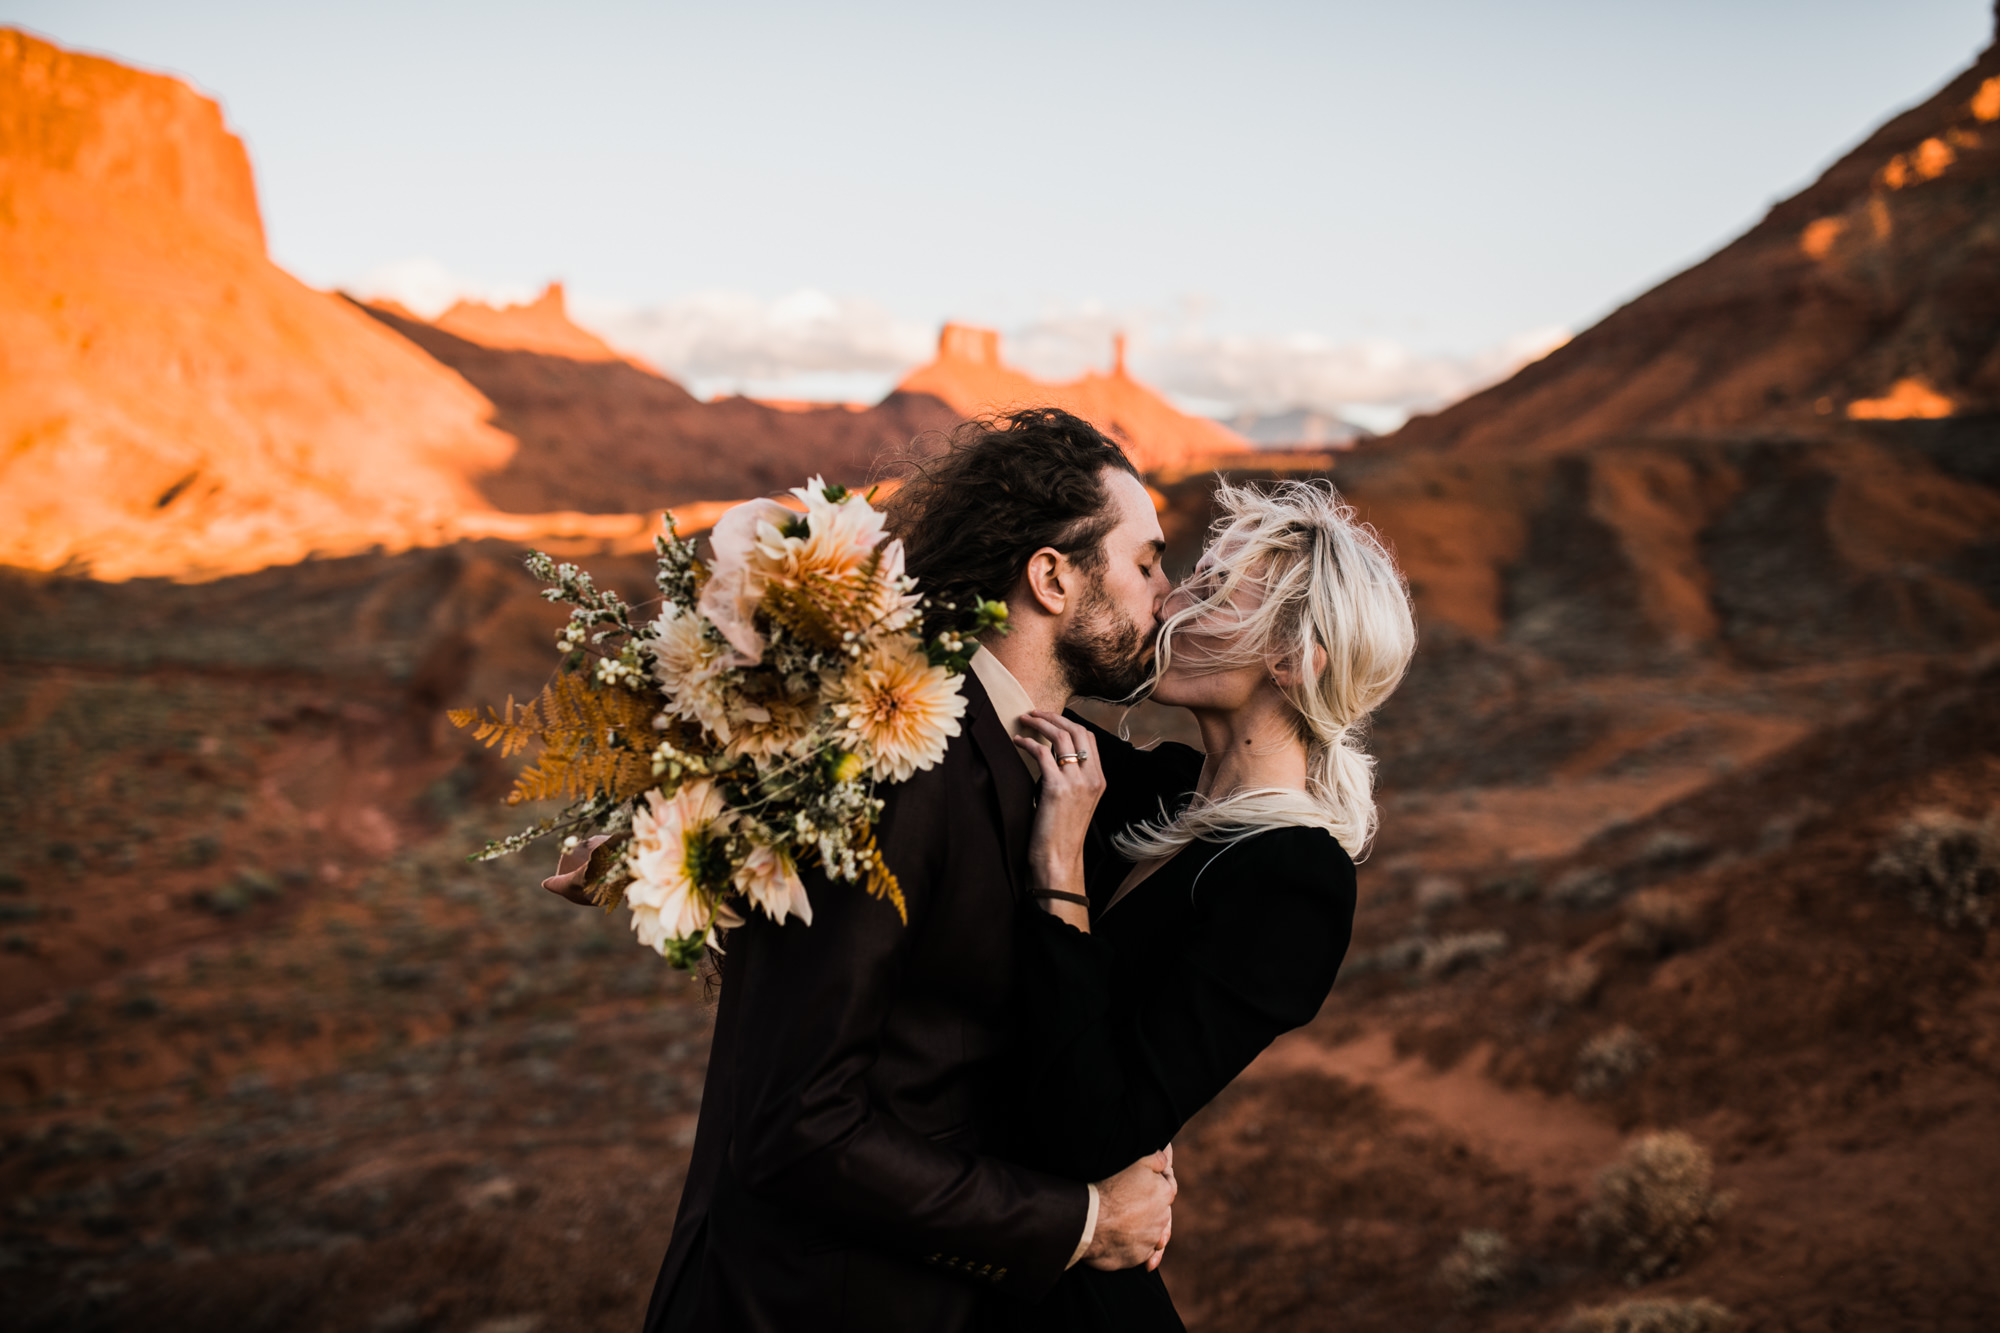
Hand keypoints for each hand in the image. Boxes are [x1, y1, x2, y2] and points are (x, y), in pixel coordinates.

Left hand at [1013, 711, 1105, 929]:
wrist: (1058, 861)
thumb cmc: (1060, 835)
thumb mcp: (1075, 803)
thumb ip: (1071, 780)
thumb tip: (1052, 758)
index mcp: (1099, 780)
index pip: (1089, 737)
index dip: (1068, 723)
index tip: (1049, 719)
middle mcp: (1092, 778)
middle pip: (1077, 731)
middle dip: (1054, 717)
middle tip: (1034, 713)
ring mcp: (1077, 782)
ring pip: (1061, 737)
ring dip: (1040, 723)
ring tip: (1024, 720)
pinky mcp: (1057, 789)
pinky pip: (1043, 754)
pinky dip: (1028, 742)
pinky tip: (1017, 742)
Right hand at [1082, 1149, 1176, 1270]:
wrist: (1090, 1219)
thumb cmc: (1111, 1187)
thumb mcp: (1137, 1162)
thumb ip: (1156, 1159)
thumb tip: (1164, 1160)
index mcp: (1165, 1194)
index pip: (1167, 1186)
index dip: (1157, 1182)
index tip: (1145, 1183)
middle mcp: (1162, 1219)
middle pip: (1160, 1211)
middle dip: (1150, 1207)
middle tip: (1133, 1204)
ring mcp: (1151, 1240)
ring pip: (1151, 1233)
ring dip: (1142, 1229)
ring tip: (1126, 1225)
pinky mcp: (1138, 1257)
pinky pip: (1140, 1252)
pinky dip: (1134, 1247)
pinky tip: (1123, 1241)